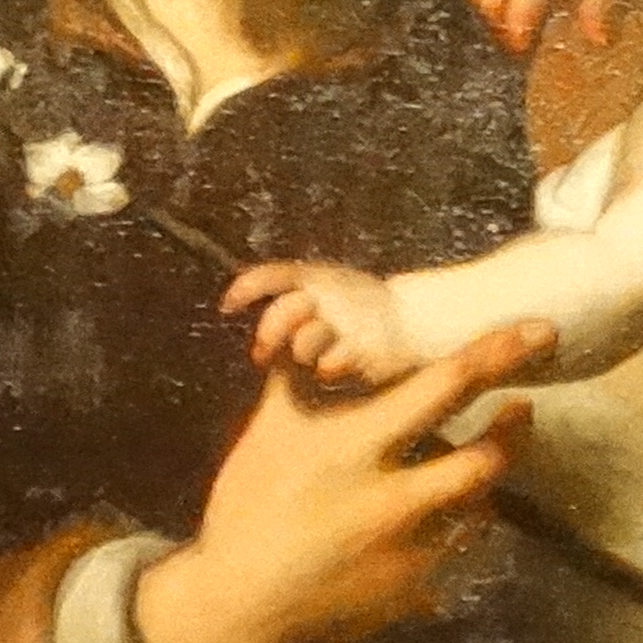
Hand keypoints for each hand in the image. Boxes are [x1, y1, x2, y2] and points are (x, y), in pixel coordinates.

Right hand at [132, 318, 550, 642]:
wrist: (238, 602)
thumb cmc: (248, 507)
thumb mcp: (267, 431)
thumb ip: (297, 376)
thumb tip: (307, 324)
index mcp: (357, 447)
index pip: (443, 388)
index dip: (496, 355)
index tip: (538, 333)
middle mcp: (394, 499)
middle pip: (485, 458)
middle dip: (513, 428)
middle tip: (522, 406)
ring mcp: (410, 552)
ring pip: (479, 507)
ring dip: (486, 478)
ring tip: (486, 456)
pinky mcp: (414, 591)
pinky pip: (458, 552)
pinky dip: (460, 526)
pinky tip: (452, 514)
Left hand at [221, 254, 416, 385]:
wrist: (416, 317)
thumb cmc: (357, 305)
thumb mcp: (326, 286)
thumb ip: (289, 295)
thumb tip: (234, 307)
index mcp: (320, 276)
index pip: (275, 274)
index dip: (247, 288)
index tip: (226, 307)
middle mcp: (332, 294)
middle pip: (285, 311)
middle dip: (268, 333)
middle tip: (260, 354)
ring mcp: (350, 321)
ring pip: (304, 341)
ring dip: (298, 352)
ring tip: (309, 359)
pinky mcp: (367, 348)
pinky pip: (330, 364)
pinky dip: (326, 368)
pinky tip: (333, 369)